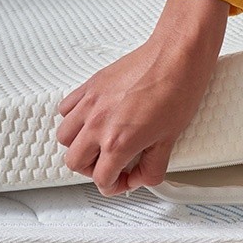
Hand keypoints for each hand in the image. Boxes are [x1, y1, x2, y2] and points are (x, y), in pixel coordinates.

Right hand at [55, 0, 229, 194]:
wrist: (177, 56)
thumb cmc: (178, 89)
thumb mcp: (170, 139)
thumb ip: (153, 166)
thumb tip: (142, 176)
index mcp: (118, 142)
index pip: (102, 178)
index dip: (114, 186)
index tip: (124, 181)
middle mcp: (98, 124)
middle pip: (74, 162)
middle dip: (92, 170)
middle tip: (111, 166)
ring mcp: (90, 104)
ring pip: (64, 137)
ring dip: (79, 146)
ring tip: (99, 144)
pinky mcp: (90, 86)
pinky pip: (66, 109)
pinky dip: (73, 119)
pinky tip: (92, 119)